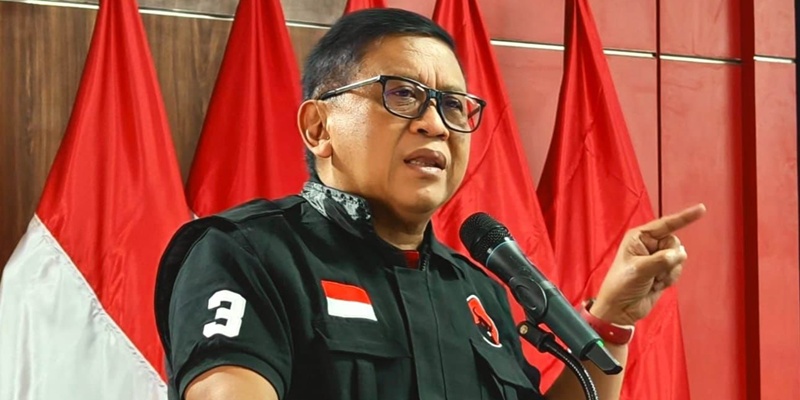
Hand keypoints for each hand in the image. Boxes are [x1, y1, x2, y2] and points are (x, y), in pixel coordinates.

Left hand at [590, 204, 706, 325]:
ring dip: (669, 272)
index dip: (684, 217)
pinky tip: (656, 285)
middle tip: (653, 271)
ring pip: (679, 258)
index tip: (702, 209)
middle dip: (669, 259)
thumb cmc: (621, 285)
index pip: (666, 224)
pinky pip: (677, 270)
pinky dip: (670, 279)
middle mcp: (649, 245)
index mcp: (639, 237)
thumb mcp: (639, 270)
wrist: (621, 308)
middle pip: (675, 243)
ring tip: (652, 280)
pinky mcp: (663, 270)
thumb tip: (679, 254)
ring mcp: (657, 258)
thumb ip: (660, 260)